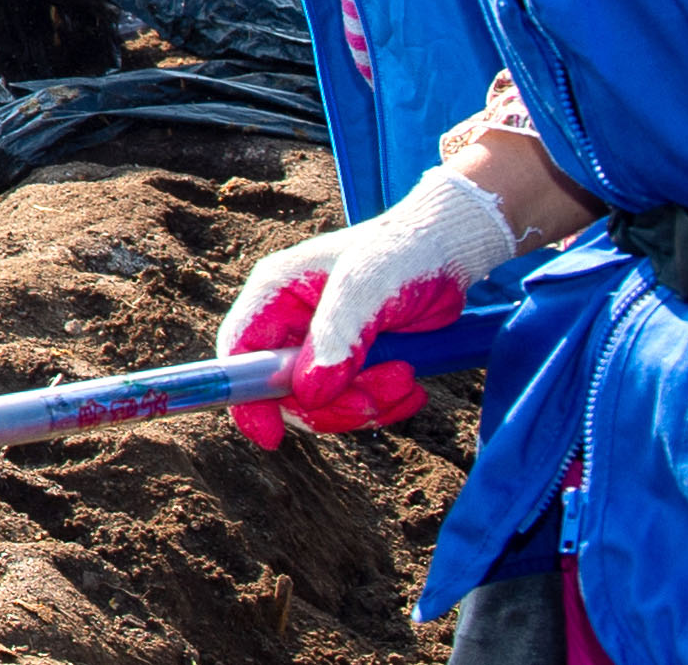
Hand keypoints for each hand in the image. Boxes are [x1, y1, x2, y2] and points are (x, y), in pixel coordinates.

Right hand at [213, 165, 515, 446]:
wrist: (448, 252)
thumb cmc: (402, 253)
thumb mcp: (368, 286)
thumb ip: (337, 336)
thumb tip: (309, 392)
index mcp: (276, 294)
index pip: (240, 353)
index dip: (246, 396)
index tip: (271, 435)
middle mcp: (291, 322)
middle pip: (285, 391)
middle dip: (332, 405)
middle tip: (375, 399)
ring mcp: (322, 346)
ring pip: (324, 404)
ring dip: (367, 404)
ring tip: (406, 377)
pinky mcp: (354, 363)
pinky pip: (355, 404)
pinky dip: (385, 405)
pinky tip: (411, 385)